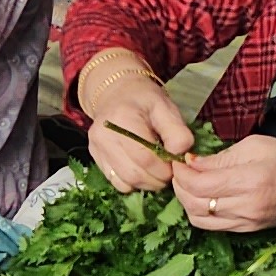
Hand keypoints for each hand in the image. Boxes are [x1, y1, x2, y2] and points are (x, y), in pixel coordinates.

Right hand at [76, 49, 194, 194]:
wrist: (115, 92)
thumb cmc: (144, 99)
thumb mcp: (166, 107)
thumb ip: (177, 132)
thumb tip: (180, 156)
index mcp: (122, 119)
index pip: (146, 157)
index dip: (165, 168)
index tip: (176, 165)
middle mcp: (104, 136)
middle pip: (134, 174)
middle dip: (157, 179)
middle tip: (169, 171)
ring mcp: (97, 148)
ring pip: (125, 182)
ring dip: (147, 183)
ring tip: (157, 172)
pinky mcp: (95, 157)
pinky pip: (116, 182)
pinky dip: (133, 183)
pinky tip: (142, 171)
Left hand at [171, 134, 275, 231]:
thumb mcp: (257, 146)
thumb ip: (222, 157)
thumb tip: (192, 163)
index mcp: (250, 181)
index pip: (200, 184)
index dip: (182, 173)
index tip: (178, 161)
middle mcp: (246, 206)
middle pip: (195, 204)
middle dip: (179, 186)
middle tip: (179, 170)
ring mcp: (246, 222)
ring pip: (199, 219)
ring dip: (186, 201)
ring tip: (188, 183)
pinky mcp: (246, 230)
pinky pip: (211, 226)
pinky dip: (199, 211)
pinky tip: (201, 196)